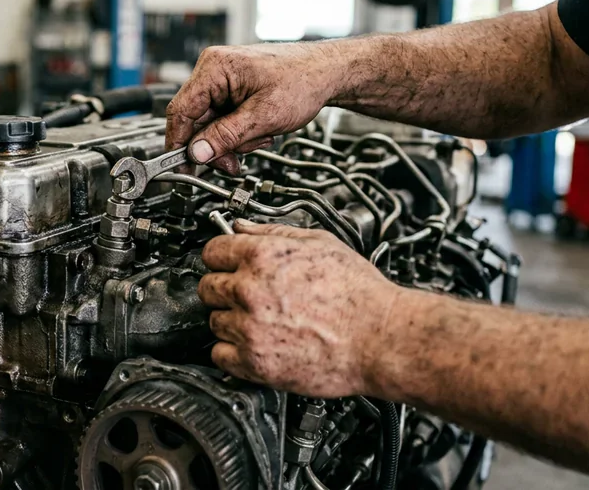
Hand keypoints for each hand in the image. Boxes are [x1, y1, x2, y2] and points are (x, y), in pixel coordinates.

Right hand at [166, 44, 344, 173]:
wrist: (329, 73)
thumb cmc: (304, 80)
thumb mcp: (264, 115)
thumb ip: (226, 136)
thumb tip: (197, 153)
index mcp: (215, 67)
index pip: (181, 110)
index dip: (179, 143)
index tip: (182, 166)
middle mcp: (214, 70)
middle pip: (196, 120)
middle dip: (215, 146)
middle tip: (232, 163)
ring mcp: (222, 79)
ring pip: (210, 124)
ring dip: (231, 141)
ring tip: (258, 138)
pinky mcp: (232, 90)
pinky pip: (223, 119)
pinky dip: (238, 133)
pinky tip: (258, 131)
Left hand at [198, 220, 400, 396]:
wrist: (380, 338)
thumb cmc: (359, 294)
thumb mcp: (320, 244)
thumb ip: (273, 233)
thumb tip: (243, 227)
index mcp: (263, 256)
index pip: (212, 250)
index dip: (220, 257)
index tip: (225, 263)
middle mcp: (250, 290)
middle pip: (207, 287)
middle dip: (224, 289)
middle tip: (245, 295)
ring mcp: (249, 328)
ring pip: (214, 321)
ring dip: (231, 321)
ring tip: (261, 322)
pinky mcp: (254, 362)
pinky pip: (219, 355)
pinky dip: (232, 352)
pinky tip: (253, 344)